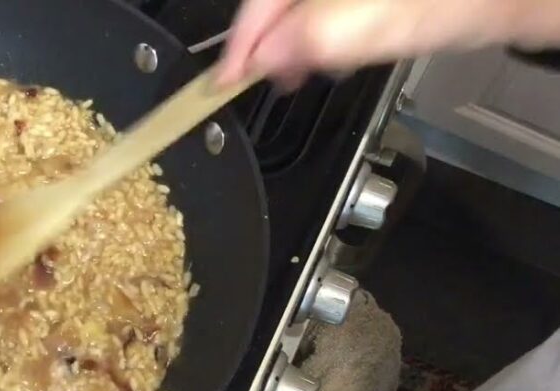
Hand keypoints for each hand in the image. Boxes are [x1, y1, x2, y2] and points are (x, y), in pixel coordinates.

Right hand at [216, 0, 559, 87]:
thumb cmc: (464, 1)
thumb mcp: (383, 22)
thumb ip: (317, 39)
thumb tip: (263, 59)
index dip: (241, 43)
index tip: (226, 81)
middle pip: (279, 2)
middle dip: (267, 42)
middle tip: (256, 82)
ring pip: (303, 7)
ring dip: (293, 39)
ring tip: (294, 73)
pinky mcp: (365, 4)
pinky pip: (328, 8)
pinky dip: (320, 30)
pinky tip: (329, 50)